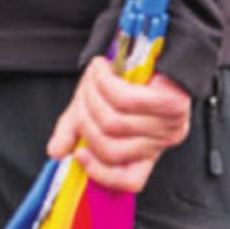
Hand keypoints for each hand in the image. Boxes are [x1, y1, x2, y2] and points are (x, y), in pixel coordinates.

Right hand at [46, 57, 190, 192]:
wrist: (160, 47)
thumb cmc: (127, 83)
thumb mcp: (94, 110)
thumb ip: (74, 131)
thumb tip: (55, 152)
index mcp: (147, 153)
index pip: (130, 181)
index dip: (100, 172)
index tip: (78, 153)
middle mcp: (163, 142)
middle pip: (110, 147)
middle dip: (86, 119)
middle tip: (83, 95)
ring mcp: (172, 124)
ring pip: (114, 123)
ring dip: (94, 96)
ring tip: (92, 78)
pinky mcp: (174, 103)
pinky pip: (127, 101)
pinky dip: (106, 83)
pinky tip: (101, 71)